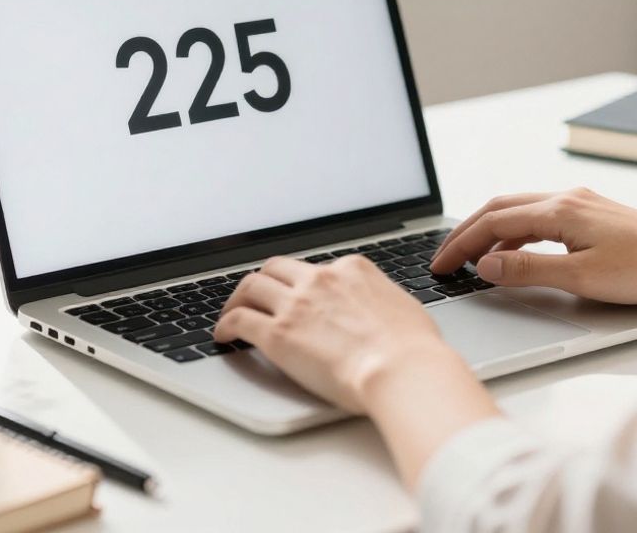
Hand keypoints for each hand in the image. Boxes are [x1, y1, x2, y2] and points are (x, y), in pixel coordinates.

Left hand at [215, 255, 501, 488]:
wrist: (402, 369)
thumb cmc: (413, 349)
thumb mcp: (402, 307)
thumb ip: (380, 302)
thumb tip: (378, 312)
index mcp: (352, 269)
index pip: (315, 267)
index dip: (301, 282)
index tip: (296, 294)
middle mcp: (320, 279)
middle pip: (277, 268)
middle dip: (263, 280)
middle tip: (255, 296)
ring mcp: (296, 304)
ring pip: (251, 286)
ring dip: (238, 299)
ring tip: (232, 313)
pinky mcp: (277, 333)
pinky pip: (239, 319)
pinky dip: (225, 324)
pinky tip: (223, 335)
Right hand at [430, 188, 636, 302]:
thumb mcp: (580, 277)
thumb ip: (527, 271)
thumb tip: (484, 266)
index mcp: (559, 209)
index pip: (493, 222)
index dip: (461, 244)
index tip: (440, 265)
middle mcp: (567, 197)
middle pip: (500, 208)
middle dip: (466, 232)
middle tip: (444, 258)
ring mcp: (581, 202)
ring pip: (519, 209)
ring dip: (490, 231)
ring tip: (472, 259)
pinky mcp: (593, 212)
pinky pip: (539, 215)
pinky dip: (515, 232)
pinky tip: (515, 252)